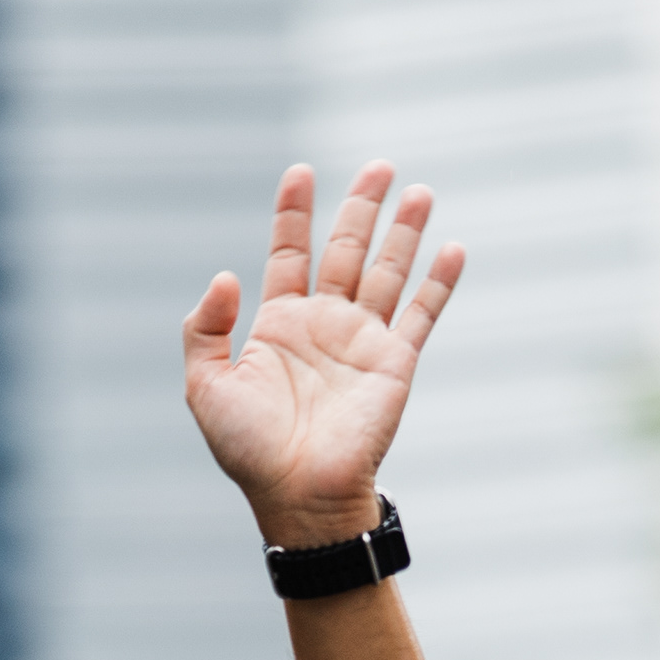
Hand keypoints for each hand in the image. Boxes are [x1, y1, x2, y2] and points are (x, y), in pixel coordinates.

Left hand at [182, 160, 465, 549]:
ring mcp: (363, 341)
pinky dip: (439, 283)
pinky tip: (453, 248)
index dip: (292, 213)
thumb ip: (206, 329)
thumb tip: (226, 275)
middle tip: (379, 166)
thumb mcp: (206, 387)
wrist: (298, 494)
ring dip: (404, 232)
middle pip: (346, 250)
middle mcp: (324, 325)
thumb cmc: (249, 450)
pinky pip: (421, 314)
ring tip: (419, 191)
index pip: (289, 253)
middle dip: (361, 207)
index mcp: (280, 325)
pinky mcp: (395, 363)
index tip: (300, 172)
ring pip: (387, 271)